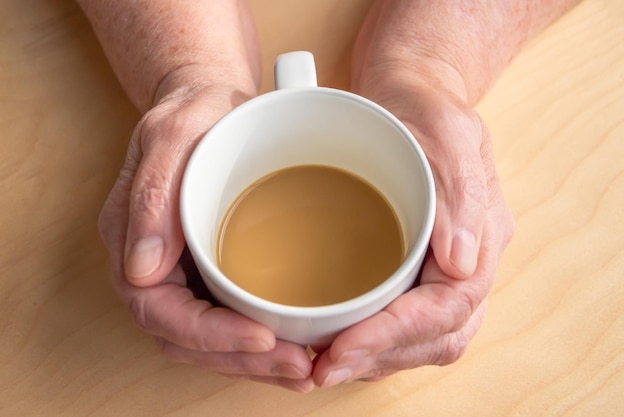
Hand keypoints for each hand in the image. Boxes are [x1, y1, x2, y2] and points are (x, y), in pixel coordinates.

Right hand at [98, 79, 314, 392]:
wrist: (212, 104)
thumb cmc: (192, 112)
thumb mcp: (172, 134)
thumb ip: (151, 197)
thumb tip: (142, 271)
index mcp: (132, 238)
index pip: (159, 310)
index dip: (209, 335)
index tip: (262, 338)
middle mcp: (153, 266)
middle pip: (187, 338)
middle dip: (242, 359)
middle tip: (299, 367)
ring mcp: (183, 272)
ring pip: (208, 339)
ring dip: (255, 361)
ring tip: (305, 369)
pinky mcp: (212, 271)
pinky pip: (228, 318)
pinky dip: (260, 341)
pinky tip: (297, 345)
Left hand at [312, 61, 514, 385]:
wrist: (412, 94)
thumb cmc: (425, 106)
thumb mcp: (445, 131)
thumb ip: (460, 193)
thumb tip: (462, 265)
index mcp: (482, 232)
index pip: (449, 306)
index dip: (397, 333)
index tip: (344, 346)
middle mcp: (467, 260)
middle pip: (437, 335)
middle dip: (381, 357)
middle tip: (322, 367)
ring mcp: (443, 267)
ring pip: (422, 338)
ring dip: (375, 358)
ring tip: (322, 364)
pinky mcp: (416, 267)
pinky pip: (404, 321)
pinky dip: (373, 341)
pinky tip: (337, 340)